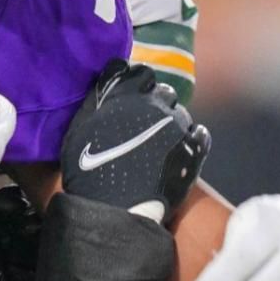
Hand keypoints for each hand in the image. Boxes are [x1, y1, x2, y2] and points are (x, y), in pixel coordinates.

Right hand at [59, 61, 209, 221]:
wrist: (116, 208)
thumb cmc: (89, 171)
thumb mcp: (80, 130)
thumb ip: (95, 102)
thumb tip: (104, 85)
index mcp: (125, 95)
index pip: (138, 72)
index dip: (135, 83)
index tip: (130, 96)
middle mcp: (154, 103)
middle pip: (162, 91)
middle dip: (155, 102)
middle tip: (144, 123)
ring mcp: (177, 125)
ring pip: (180, 112)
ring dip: (171, 122)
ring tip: (161, 143)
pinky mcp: (194, 148)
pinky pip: (199, 133)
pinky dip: (191, 139)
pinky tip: (180, 150)